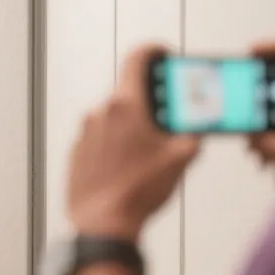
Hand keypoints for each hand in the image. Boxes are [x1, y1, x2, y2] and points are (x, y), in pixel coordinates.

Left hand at [67, 44, 201, 240]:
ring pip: (115, 116)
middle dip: (151, 101)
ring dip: (133, 125)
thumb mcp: (181, 157)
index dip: (155, 51)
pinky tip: (129, 166)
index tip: (164, 55)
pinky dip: (116, 143)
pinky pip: (101, 136)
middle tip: (168, 119)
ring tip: (149, 152)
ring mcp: (85, 131)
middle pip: (129, 91)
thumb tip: (197, 122)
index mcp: (126, 105)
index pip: (138, 57)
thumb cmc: (137, 191)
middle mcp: (100, 112)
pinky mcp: (77, 150)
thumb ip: (193, 130)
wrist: (102, 223)